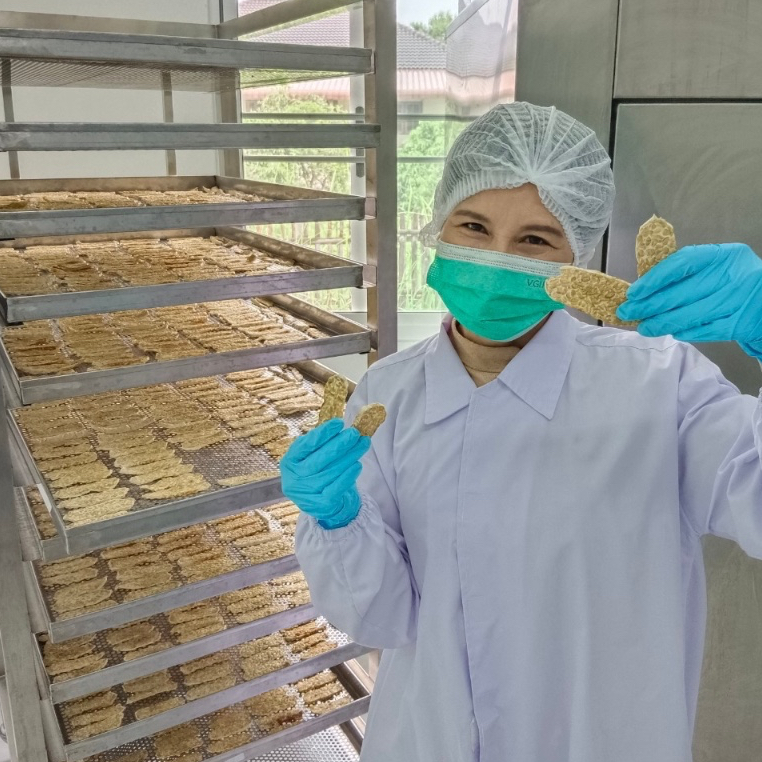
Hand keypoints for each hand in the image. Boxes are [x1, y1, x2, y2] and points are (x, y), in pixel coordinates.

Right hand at [281, 419, 370, 529]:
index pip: (306, 445)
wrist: (318, 501)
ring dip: (349, 457)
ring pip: (330, 472)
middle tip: (354, 433)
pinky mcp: (321, 504)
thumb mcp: (311, 455)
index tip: (339, 423)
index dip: (323, 433)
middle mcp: (294, 479)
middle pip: (319, 460)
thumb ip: (321, 441)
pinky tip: (357, 465)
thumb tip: (339, 424)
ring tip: (362, 444)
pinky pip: (336, 489)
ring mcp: (306, 493)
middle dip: (339, 445)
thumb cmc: (316, 471)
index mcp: (289, 462)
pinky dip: (348, 476)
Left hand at [616, 243, 761, 357]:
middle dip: (649, 305)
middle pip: (681, 293)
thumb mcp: (718, 267)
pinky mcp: (740, 325)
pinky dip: (684, 332)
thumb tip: (644, 287)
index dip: (654, 279)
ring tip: (644, 327)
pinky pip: (704, 331)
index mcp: (726, 255)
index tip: (633, 292)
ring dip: (661, 323)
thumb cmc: (735, 283)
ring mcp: (739, 302)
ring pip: (689, 315)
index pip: (682, 263)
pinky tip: (672, 332)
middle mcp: (735, 276)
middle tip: (627, 313)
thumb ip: (688, 272)